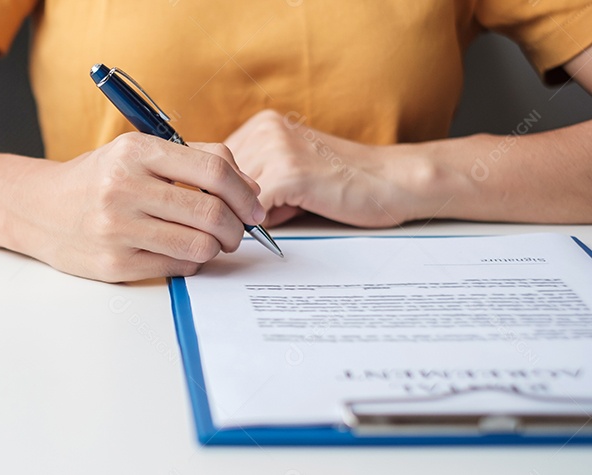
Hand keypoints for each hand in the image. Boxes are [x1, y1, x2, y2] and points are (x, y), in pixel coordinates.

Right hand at [8, 132, 265, 282]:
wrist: (38, 208)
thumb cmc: (97, 179)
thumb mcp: (137, 152)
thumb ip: (193, 160)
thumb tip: (250, 189)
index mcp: (135, 152)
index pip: (213, 171)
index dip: (245, 192)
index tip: (254, 205)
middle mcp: (124, 188)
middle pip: (212, 212)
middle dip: (237, 226)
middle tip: (238, 230)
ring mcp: (117, 229)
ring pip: (199, 245)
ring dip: (217, 247)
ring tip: (211, 242)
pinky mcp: (114, 263)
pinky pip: (178, 266)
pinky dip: (191, 261)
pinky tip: (182, 251)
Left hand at [224, 110, 432, 227]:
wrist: (391, 181)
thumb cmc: (342, 181)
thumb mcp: (288, 167)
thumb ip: (253, 177)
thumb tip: (212, 203)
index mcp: (262, 124)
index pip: (213, 164)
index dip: (222, 191)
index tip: (234, 204)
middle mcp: (265, 129)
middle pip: (219, 182)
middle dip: (235, 204)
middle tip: (271, 209)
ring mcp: (276, 148)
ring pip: (233, 198)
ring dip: (253, 213)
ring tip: (290, 206)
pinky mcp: (288, 173)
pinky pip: (253, 211)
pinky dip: (265, 223)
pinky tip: (294, 212)